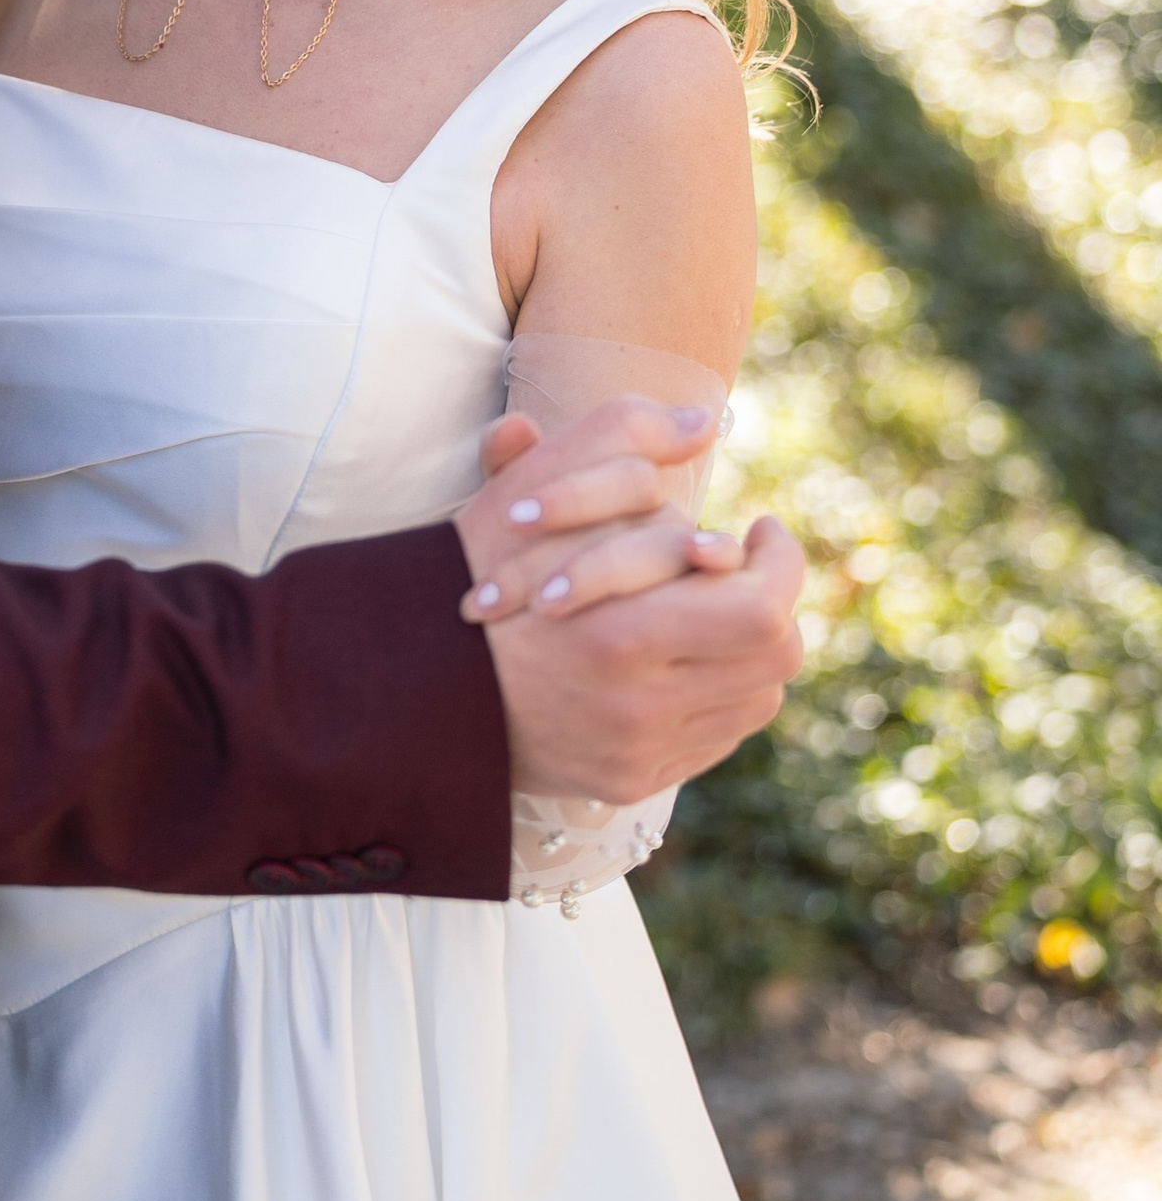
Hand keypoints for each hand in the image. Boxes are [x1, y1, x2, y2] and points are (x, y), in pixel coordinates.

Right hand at [451, 398, 803, 801]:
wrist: (420, 677)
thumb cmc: (481, 571)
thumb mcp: (535, 490)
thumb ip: (618, 437)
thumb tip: (701, 420)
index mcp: (620, 633)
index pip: (762, 608)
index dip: (780, 562)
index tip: (759, 528)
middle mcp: (638, 707)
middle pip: (776, 656)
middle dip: (775, 601)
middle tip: (750, 567)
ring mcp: (640, 752)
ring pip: (757, 697)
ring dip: (750, 648)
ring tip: (716, 608)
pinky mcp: (635, 780)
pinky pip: (720, 735)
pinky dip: (718, 691)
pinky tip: (684, 655)